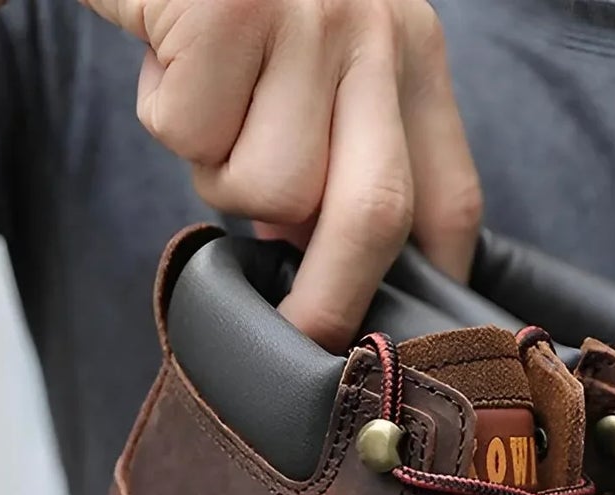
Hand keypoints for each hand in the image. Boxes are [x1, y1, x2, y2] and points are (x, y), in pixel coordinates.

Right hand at [84, 0, 482, 348]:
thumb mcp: (315, 57)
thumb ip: (341, 153)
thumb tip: (324, 265)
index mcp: (411, 49)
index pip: (450, 200)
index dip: (429, 284)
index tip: (398, 341)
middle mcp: (377, 28)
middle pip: (377, 216)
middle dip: (331, 298)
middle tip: (293, 334)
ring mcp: (309, 16)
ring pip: (272, 187)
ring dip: (217, 172)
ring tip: (206, 100)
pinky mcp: (232, 7)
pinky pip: (194, 135)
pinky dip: (164, 116)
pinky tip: (169, 55)